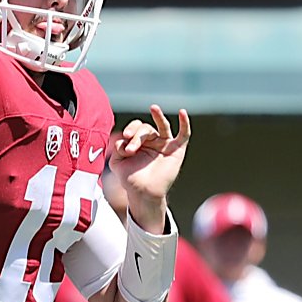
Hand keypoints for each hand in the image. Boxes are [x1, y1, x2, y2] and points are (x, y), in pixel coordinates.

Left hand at [111, 105, 190, 229]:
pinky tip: (182, 112)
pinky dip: (184, 122)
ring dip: (158, 116)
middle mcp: (152, 140)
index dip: (130, 132)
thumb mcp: (117, 162)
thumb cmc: (131, 179)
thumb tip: (123, 139)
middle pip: (146, 128)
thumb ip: (117, 147)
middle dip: (137, 136)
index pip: (135, 128)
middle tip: (132, 150)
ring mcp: (165, 144)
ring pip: (162, 125)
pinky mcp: (177, 150)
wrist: (143, 193)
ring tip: (153, 108)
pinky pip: (184, 134)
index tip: (125, 145)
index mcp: (138, 141)